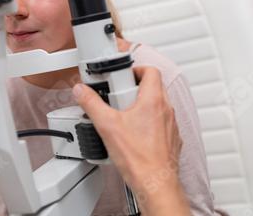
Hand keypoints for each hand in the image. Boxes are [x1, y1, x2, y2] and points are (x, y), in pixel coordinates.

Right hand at [73, 67, 189, 215]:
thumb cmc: (139, 158)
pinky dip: (147, 123)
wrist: (155, 183)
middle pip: (152, 87)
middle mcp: (166, 110)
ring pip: (156, 105)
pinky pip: (160, 122)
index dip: (134, 69)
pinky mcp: (171, 138)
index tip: (120, 77)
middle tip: (117, 98)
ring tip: (122, 118)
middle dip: (132, 89)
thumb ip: (91, 104)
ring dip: (140, 106)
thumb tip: (81, 91)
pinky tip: (132, 135)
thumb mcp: (106, 125)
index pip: (150, 70)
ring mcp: (170, 124)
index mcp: (153, 100)